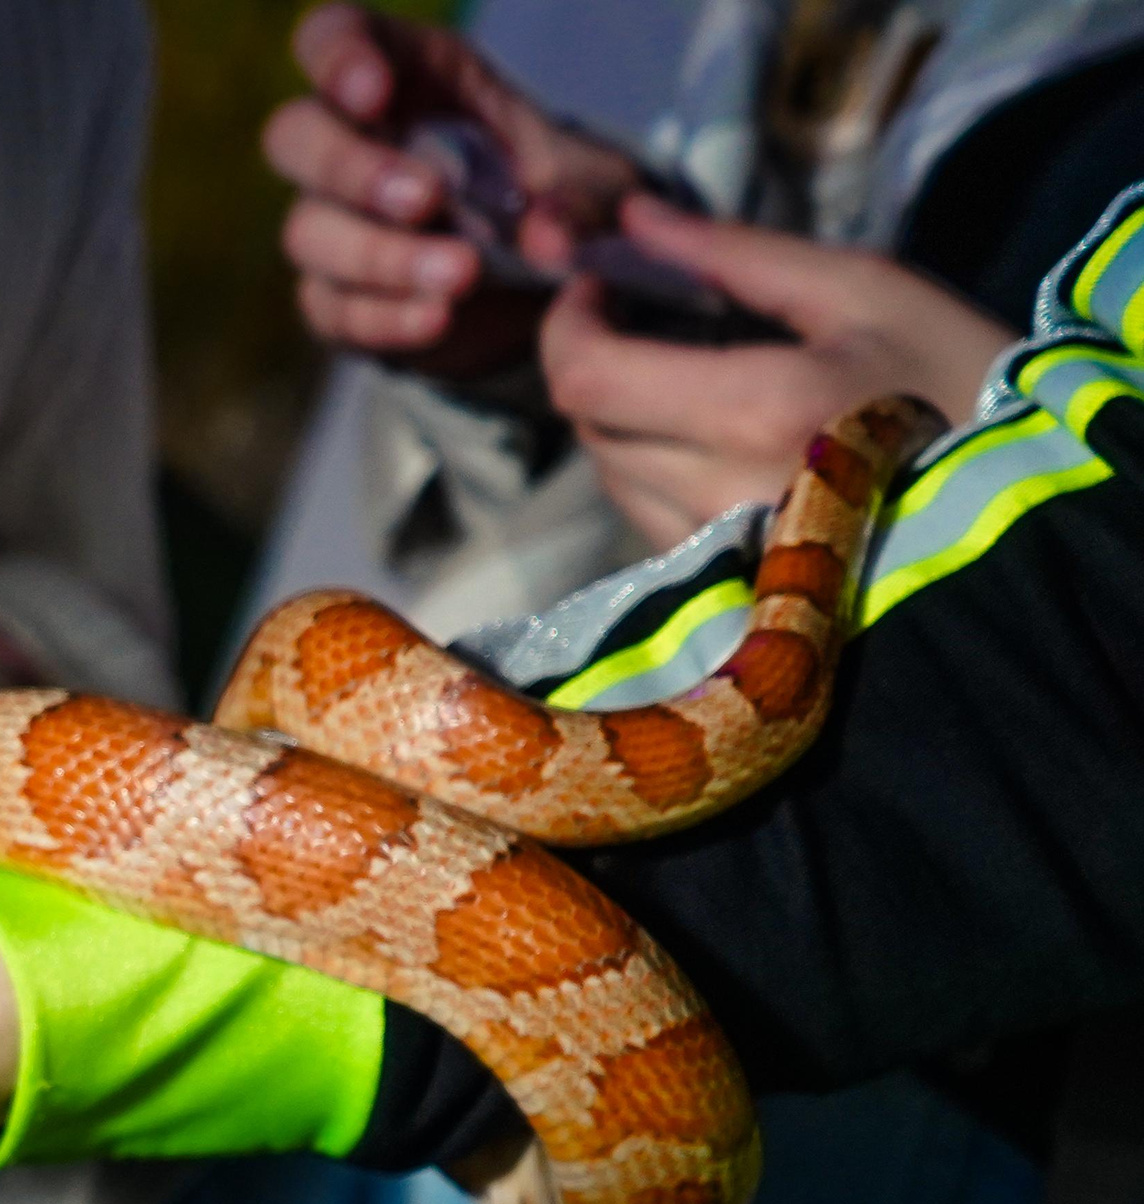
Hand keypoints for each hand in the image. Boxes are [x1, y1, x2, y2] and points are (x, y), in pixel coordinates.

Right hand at [265, 3, 638, 377]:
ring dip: (381, 255)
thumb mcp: (589, 183)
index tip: (372, 94)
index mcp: (404, 77)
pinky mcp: (335, 298)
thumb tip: (547, 235)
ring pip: (308, 231)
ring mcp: (331, 224)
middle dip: (351, 167)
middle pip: (295, 136)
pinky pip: (331, 307)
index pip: (332, 38)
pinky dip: (385, 316)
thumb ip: (578, 198)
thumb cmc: (554, 199)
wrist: (543, 289)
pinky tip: (437, 317)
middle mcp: (349, 144)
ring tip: (461, 274)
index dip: (337, 58)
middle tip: (425, 198)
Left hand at [541, 198, 1008, 547]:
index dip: (567, 327)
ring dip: (626, 423)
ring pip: (614, 479)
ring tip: (690, 384)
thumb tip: (634, 218)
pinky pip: (650, 520)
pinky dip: (658, 472)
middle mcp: (715, 493)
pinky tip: (718, 444)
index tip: (593, 290)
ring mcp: (716, 553)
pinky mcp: (724, 590)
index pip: (587, 379)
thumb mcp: (866, 292)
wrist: (1031, 514)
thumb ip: (737, 254)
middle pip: (592, 429)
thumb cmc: (960, 383)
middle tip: (643, 324)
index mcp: (752, 412)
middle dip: (598, 368)